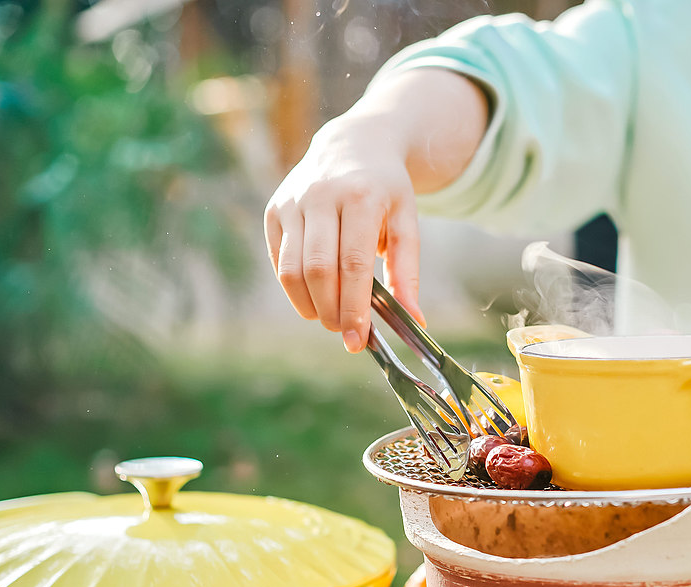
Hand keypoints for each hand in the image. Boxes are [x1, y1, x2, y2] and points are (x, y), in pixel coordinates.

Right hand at [263, 68, 488, 353]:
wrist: (353, 143)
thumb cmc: (386, 190)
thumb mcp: (406, 222)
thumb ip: (408, 272)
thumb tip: (415, 321)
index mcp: (360, 197)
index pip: (352, 264)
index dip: (354, 306)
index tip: (359, 339)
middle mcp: (320, 196)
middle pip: (318, 270)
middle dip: (330, 310)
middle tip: (345, 331)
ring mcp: (292, 202)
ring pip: (291, 269)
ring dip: (308, 304)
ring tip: (329, 317)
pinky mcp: (274, 210)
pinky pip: (278, 260)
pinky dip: (294, 287)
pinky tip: (313, 296)